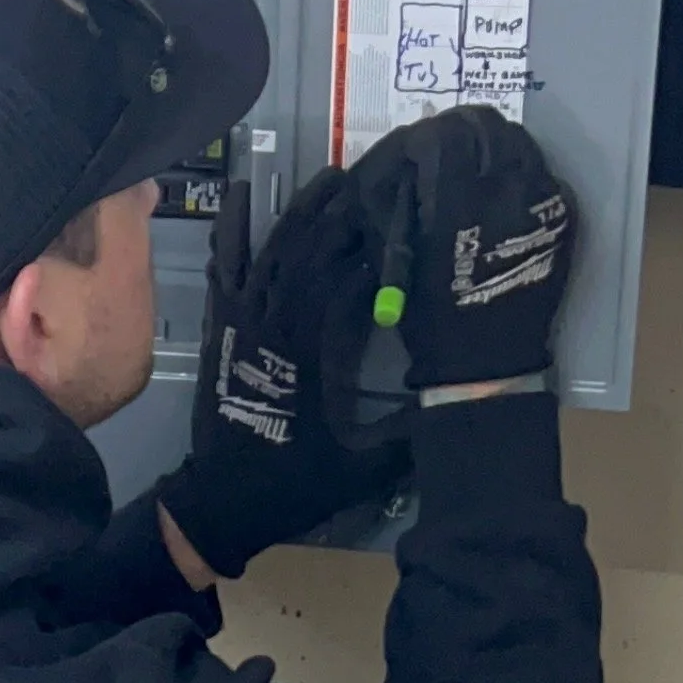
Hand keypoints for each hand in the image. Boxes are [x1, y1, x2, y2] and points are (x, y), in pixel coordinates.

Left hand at [157, 170, 410, 578]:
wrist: (223, 504)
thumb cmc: (293, 483)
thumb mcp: (363, 467)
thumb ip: (409, 434)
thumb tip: (461, 404)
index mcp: (316, 351)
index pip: (350, 280)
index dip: (376, 248)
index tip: (403, 217)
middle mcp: (279, 324)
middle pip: (313, 252)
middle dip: (344, 214)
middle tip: (375, 179)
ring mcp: (245, 322)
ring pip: (275, 251)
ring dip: (302, 213)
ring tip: (330, 179)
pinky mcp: (222, 328)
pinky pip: (226, 269)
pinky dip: (231, 231)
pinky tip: (238, 196)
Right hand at [347, 107, 575, 389]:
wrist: (485, 361)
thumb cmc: (428, 314)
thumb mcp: (395, 253)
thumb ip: (392, 198)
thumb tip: (396, 160)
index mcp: (458, 195)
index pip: (443, 132)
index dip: (423, 137)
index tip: (414, 151)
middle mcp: (507, 185)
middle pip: (486, 125)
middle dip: (460, 133)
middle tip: (445, 151)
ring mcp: (542, 198)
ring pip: (519, 142)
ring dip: (492, 148)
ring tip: (475, 170)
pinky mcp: (563, 214)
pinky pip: (540, 173)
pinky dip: (518, 175)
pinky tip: (502, 198)